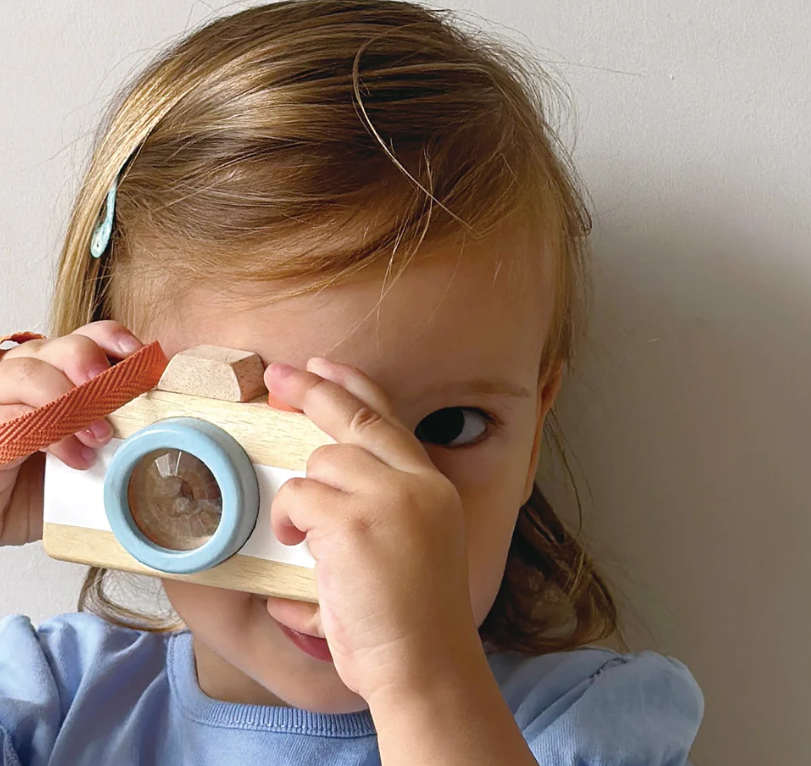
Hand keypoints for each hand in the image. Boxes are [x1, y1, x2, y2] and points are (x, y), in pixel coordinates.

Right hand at [0, 321, 142, 544]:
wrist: (8, 511)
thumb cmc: (52, 478)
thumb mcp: (92, 445)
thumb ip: (117, 424)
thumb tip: (162, 418)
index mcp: (58, 368)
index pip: (86, 337)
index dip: (112, 338)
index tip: (140, 354)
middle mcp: (27, 374)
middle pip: (58, 346)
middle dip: (90, 362)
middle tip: (115, 395)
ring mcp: (2, 399)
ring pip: (28, 373)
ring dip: (71, 401)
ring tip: (100, 436)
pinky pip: (15, 418)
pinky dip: (53, 436)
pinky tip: (77, 458)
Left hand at [266, 358, 481, 703]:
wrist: (425, 664)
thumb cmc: (413, 618)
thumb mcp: (417, 546)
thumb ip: (383, 507)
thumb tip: (321, 484)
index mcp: (432, 487)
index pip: (391, 420)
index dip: (355, 387)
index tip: (328, 366)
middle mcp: (415, 482)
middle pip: (355, 420)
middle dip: (313, 390)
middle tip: (280, 375)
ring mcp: (386, 497)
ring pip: (321, 462)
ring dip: (302, 497)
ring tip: (302, 535)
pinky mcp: (352, 520)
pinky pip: (299, 497)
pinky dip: (289, 520)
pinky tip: (298, 545)